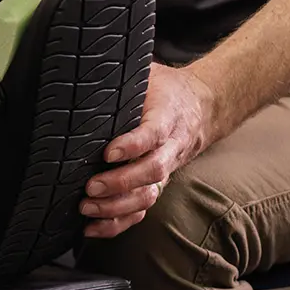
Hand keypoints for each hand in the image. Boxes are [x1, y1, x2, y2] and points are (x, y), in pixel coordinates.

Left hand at [80, 63, 217, 237]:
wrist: (202, 106)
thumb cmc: (166, 87)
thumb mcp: (149, 72)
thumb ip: (124, 73)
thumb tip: (87, 60)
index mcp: (166, 117)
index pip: (152, 134)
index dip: (132, 145)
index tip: (108, 152)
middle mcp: (170, 148)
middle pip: (152, 171)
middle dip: (120, 182)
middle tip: (90, 185)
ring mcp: (165, 169)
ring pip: (148, 195)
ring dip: (117, 206)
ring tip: (87, 207)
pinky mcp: (157, 184)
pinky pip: (142, 209)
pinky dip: (119, 222)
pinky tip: (93, 228)